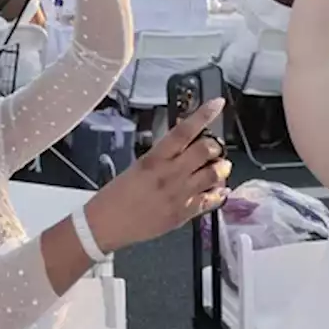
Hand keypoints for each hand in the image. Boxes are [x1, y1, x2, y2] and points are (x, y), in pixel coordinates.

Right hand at [84, 99, 230, 252]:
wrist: (106, 224)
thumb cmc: (115, 195)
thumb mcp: (137, 166)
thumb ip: (162, 157)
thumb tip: (182, 145)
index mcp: (154, 159)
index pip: (183, 131)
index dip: (203, 115)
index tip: (217, 104)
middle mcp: (170, 174)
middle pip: (205, 150)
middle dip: (215, 146)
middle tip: (214, 147)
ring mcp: (180, 194)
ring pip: (214, 174)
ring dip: (221, 168)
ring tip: (220, 166)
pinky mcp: (184, 213)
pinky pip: (211, 200)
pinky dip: (219, 193)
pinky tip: (220, 190)